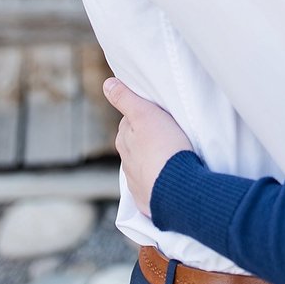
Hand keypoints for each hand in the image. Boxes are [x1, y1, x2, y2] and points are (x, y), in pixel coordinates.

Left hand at [103, 78, 191, 218]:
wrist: (177, 188)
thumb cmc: (164, 147)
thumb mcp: (144, 114)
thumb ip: (125, 99)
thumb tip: (107, 84)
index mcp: (124, 140)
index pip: (129, 122)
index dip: (143, 116)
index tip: (157, 115)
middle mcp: (126, 162)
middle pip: (134, 144)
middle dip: (145, 139)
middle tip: (167, 133)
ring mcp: (137, 183)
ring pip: (142, 165)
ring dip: (152, 160)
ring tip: (171, 156)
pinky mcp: (148, 199)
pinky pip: (151, 186)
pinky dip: (158, 180)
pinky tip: (169, 178)